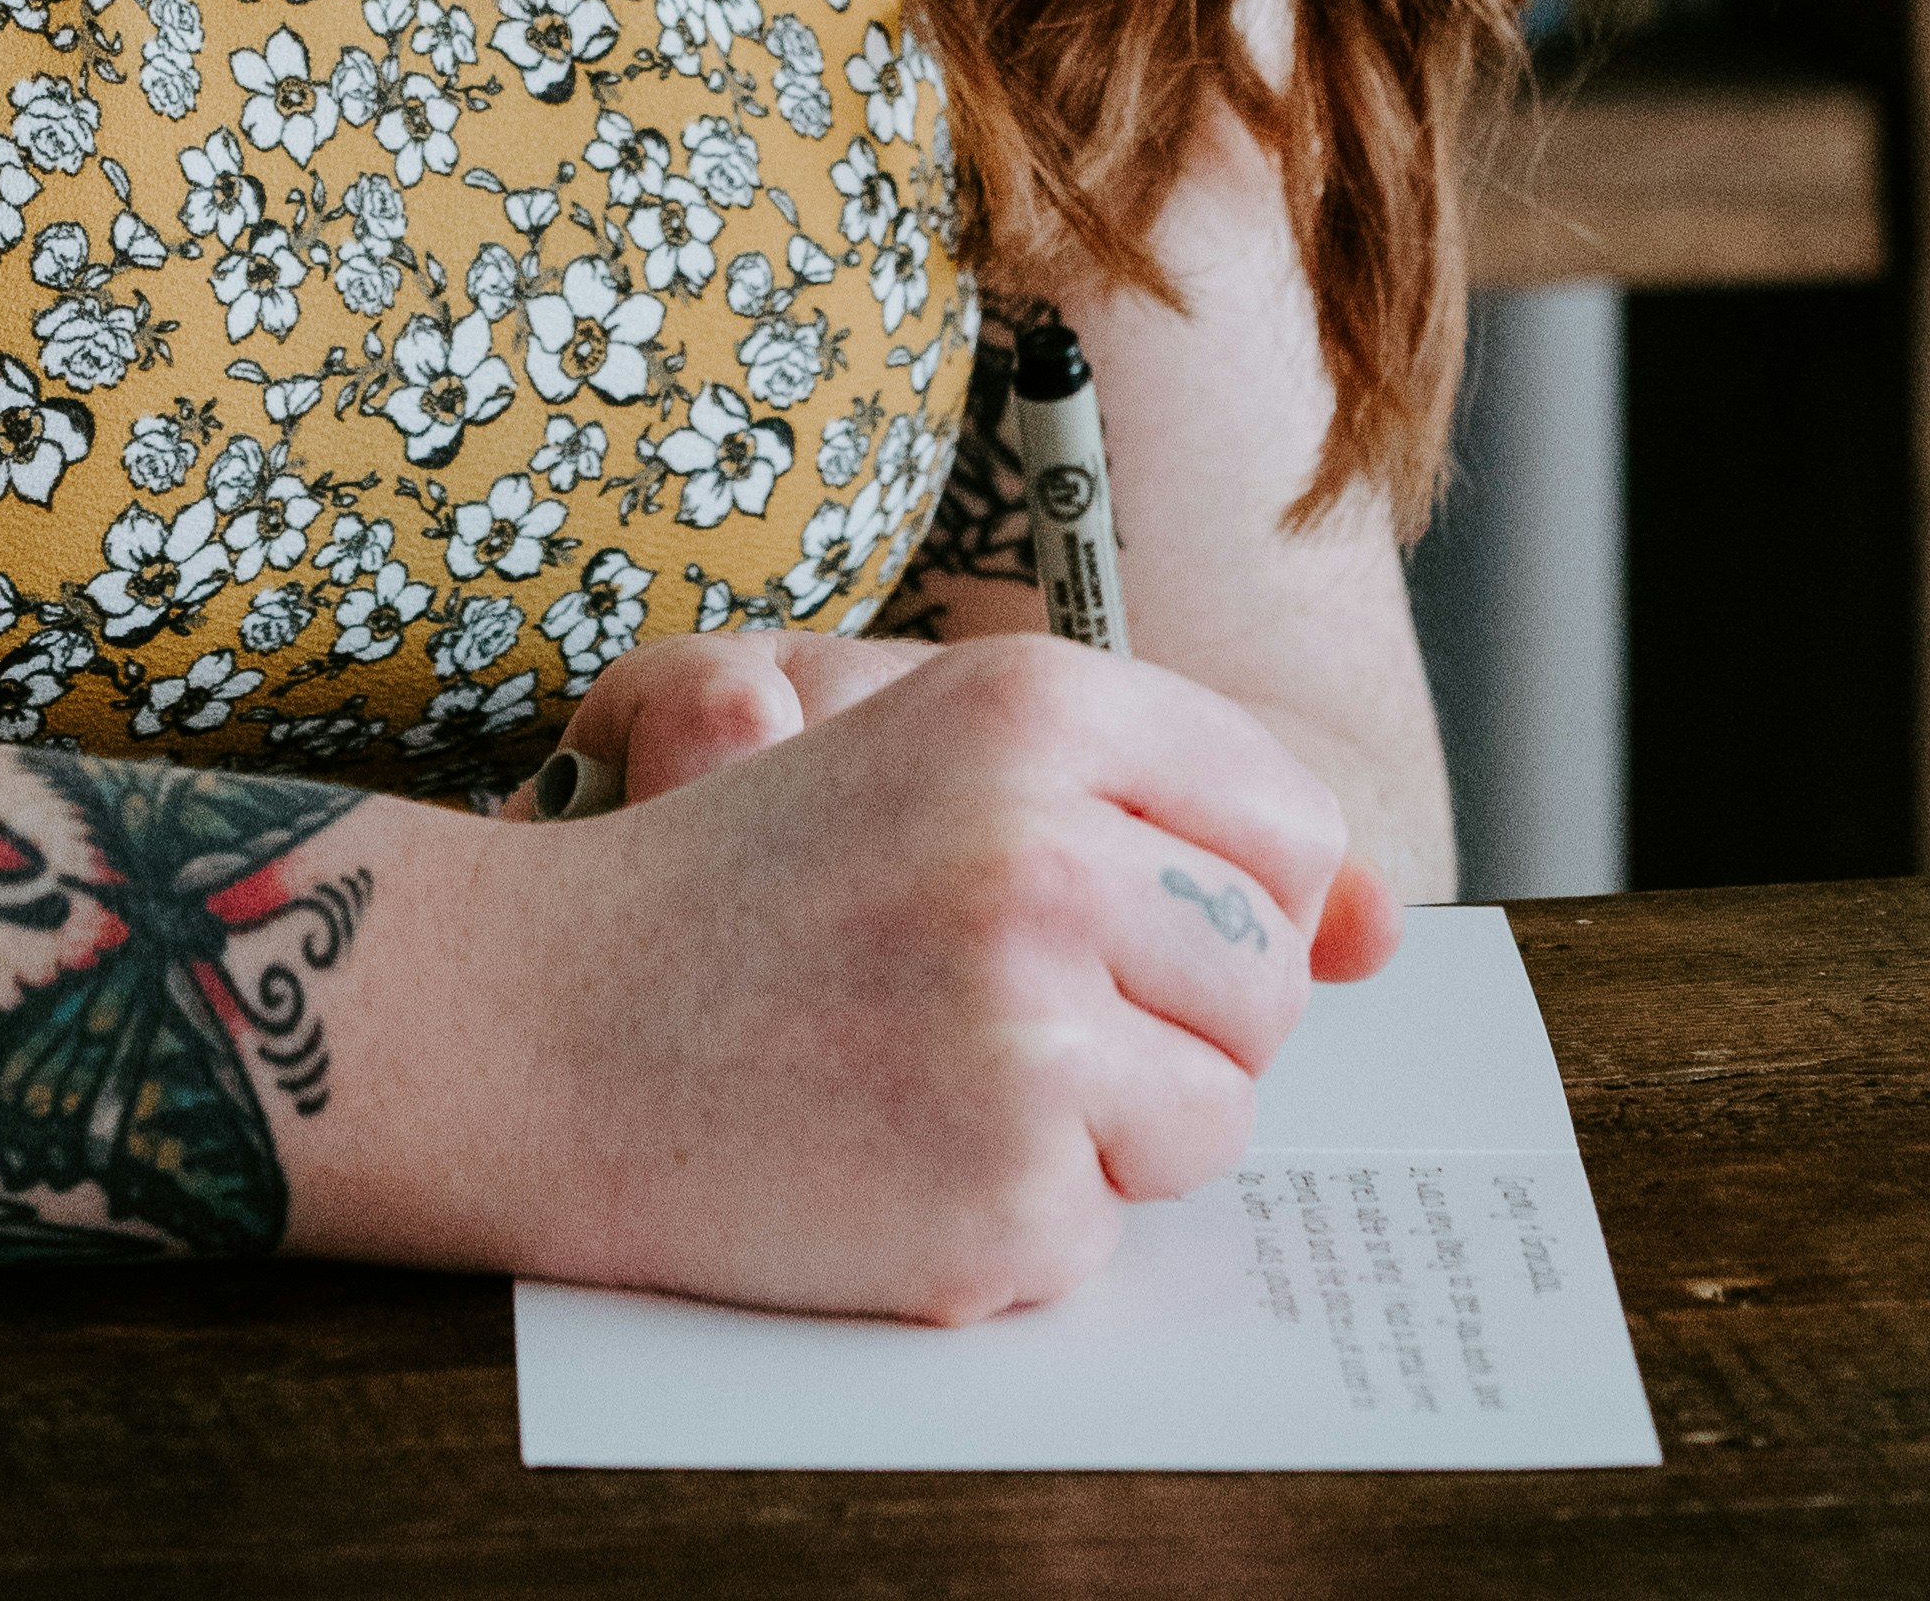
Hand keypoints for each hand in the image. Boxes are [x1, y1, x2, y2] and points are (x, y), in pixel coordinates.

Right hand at [487, 621, 1395, 1323]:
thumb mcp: (952, 770)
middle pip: (1269, 979)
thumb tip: (1381, 932)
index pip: (1284, 826)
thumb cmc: (752, 887)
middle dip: (1172, 1019)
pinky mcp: (1004, 1187)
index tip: (1121, 918)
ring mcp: (1027, 1024)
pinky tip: (901, 1154)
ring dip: (1110, 1132)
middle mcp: (1048, 846)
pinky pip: (1110, 1225)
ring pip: (1214, 1115)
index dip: (1225, 894)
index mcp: (1035, 704)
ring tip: (945, 1078)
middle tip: (1002, 1007)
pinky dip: (1023, 1219)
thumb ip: (1179, 821)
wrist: (548, 1026)